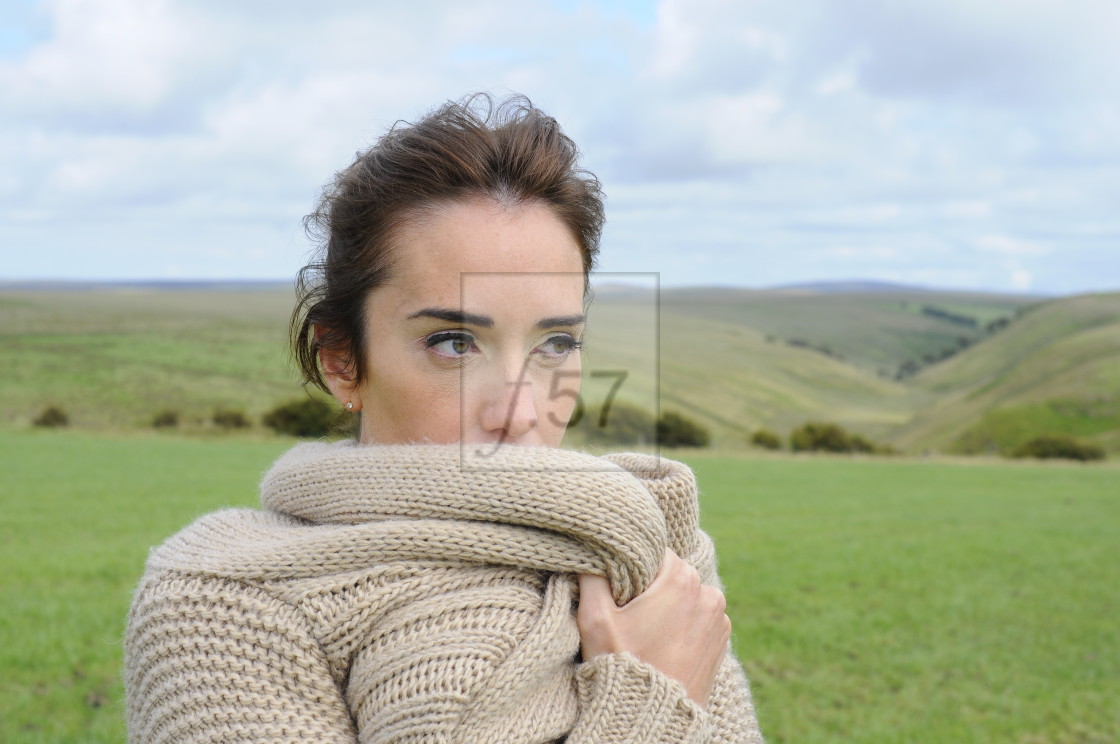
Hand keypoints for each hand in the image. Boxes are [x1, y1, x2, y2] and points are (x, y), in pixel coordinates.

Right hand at [577, 549, 730, 706]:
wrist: (653, 718)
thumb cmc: (622, 664)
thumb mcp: (595, 618)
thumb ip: (592, 576)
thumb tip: (593, 553)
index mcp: (682, 578)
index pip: (654, 552)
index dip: (633, 566)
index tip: (619, 591)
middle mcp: (709, 593)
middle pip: (672, 573)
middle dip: (651, 587)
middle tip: (629, 614)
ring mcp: (719, 619)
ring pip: (686, 596)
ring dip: (669, 606)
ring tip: (646, 633)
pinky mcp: (721, 641)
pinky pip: (698, 619)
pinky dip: (682, 625)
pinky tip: (663, 644)